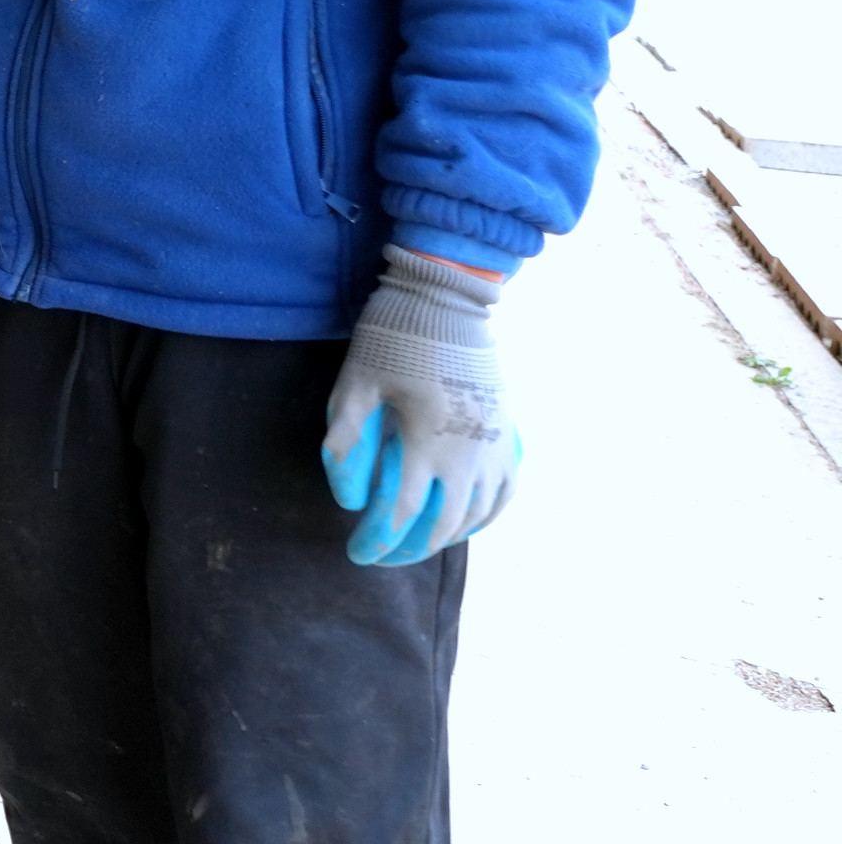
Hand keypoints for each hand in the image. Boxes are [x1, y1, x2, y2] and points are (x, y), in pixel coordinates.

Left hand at [321, 247, 520, 565]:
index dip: (377, 540)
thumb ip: (347, 440)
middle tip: (382, 555)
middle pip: (442, 524)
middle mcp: (468, 454)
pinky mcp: (509, 436)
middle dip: (408, 548)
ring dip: (445, 537)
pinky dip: (484, 517)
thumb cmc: (392, 338)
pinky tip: (464, 523)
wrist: (446, 302)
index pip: (401, 512)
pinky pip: (505, 493)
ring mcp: (495, 447)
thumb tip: (349, 498)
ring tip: (415, 543)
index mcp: (426, 441)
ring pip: (476, 514)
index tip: (356, 553)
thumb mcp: (354, 383)